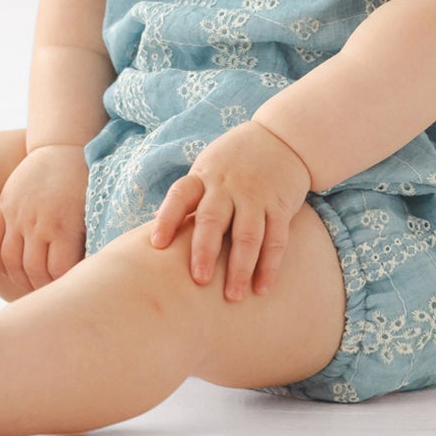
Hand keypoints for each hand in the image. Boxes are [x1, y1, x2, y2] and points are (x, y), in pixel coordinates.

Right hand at [0, 144, 88, 292]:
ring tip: (29, 282)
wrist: (63, 148)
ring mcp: (16, 214)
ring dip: (18, 276)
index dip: (62, 285)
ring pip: (9, 259)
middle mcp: (37, 222)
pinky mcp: (3, 205)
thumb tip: (85, 274)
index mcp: (64, 226)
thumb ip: (85, 243)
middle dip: (41, 286)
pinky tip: (8, 265)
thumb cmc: (84, 183)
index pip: (58, 272)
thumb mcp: (92, 213)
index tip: (68, 289)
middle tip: (48, 292)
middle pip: (33, 271)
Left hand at [149, 121, 310, 302]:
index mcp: (203, 177)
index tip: (157, 244)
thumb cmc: (233, 162)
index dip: (167, 218)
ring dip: (240, 267)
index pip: (180, 196)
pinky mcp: (280, 205)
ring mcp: (255, 196)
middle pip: (213, 220)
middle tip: (200, 280)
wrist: (281, 138)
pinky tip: (262, 288)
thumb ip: (189, 200)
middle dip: (205, 251)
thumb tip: (154, 232)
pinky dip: (269, 265)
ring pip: (247, 235)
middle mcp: (227, 187)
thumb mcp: (207, 170)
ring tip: (233, 297)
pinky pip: (276, 238)